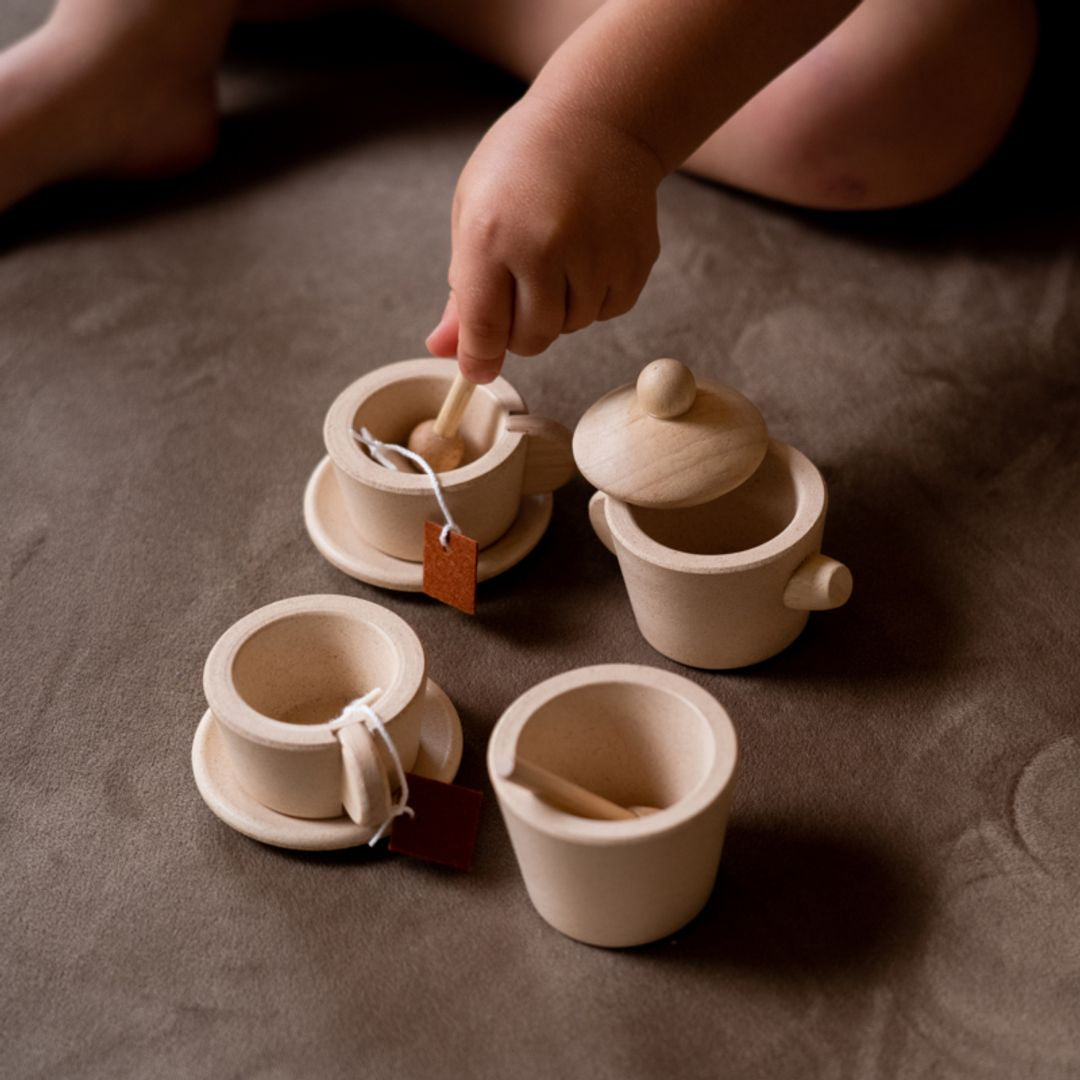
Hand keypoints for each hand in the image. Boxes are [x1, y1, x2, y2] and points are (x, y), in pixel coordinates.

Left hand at [426, 94, 664, 381]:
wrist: (598, 120)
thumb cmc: (522, 165)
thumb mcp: (473, 214)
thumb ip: (462, 290)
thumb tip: (444, 349)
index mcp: (492, 234)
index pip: (484, 326)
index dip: (478, 358)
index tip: (476, 369)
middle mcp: (546, 246)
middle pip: (533, 339)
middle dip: (520, 331)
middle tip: (519, 292)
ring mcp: (596, 253)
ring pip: (572, 327)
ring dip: (560, 309)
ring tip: (556, 258)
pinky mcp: (635, 259)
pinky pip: (608, 310)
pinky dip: (594, 296)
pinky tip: (588, 253)